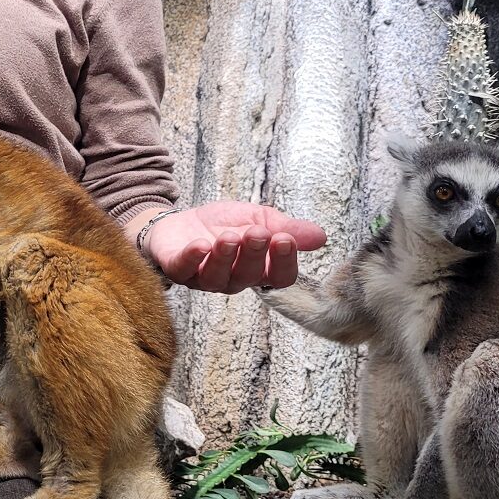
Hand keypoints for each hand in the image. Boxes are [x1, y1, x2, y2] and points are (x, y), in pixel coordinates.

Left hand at [146, 201, 326, 292]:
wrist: (179, 222)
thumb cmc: (222, 225)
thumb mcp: (259, 218)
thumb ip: (286, 227)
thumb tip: (321, 236)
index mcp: (257, 270)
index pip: (279, 277)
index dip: (283, 262)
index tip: (285, 239)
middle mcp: (232, 280)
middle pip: (249, 276)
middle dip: (254, 254)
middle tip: (257, 232)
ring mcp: (203, 279)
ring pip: (218, 277)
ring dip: (225, 257)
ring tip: (229, 237)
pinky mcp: (177, 270)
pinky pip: (184, 270)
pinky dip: (192, 258)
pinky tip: (200, 245)